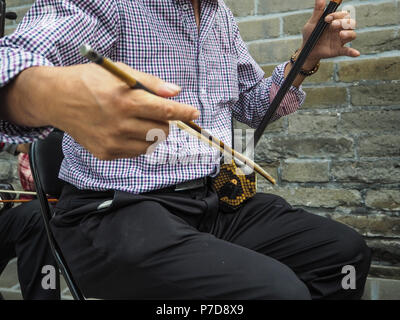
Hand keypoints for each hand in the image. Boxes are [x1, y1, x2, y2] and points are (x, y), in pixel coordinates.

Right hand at [4, 63, 198, 159]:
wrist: (56, 99)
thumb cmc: (90, 81)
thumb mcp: (119, 72)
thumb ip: (150, 83)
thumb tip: (175, 93)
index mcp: (125, 100)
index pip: (165, 111)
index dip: (183, 112)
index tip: (194, 113)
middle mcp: (120, 124)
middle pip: (162, 131)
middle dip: (164, 121)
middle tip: (153, 112)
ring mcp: (112, 142)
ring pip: (151, 144)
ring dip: (152, 133)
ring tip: (138, 121)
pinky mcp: (105, 153)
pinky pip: (135, 152)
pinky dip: (137, 142)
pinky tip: (124, 130)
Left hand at [301, 0, 358, 68]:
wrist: (307, 50)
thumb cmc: (310, 35)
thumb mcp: (312, 23)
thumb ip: (317, 12)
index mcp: (335, 21)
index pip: (343, 15)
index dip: (337, 15)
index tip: (327, 19)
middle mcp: (340, 30)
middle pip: (351, 23)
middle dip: (343, 23)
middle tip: (333, 25)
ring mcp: (340, 40)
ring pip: (352, 34)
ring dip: (348, 33)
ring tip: (340, 34)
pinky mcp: (338, 50)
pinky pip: (348, 51)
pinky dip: (353, 52)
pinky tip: (356, 53)